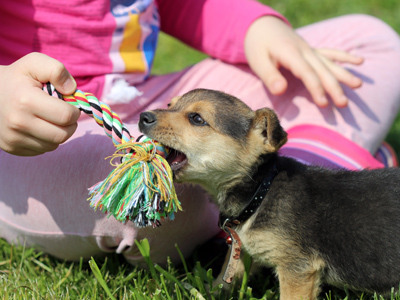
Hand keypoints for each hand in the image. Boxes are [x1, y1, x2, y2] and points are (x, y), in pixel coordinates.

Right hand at [0, 53, 79, 155]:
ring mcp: (13, 138)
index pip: (66, 116)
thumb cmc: (16, 78)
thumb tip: (72, 89)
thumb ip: (56, 70)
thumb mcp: (34, 64)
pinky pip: (42, 150)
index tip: (69, 105)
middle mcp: (18, 123)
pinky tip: (40, 127)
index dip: (74, 110)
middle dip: (70, 124)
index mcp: (25, 100)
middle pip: (62, 135)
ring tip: (50, 119)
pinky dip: (47, 140)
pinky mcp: (12, 148)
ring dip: (59, 133)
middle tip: (64, 114)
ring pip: (54, 145)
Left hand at [244, 16, 362, 106]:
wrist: (260, 26)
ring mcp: (309, 49)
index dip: (316, 88)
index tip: (323, 103)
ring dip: (343, 74)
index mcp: (291, 54)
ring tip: (358, 85)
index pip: (307, 73)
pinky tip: (359, 62)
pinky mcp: (310, 50)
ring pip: (329, 62)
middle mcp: (304, 50)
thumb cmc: (257, 46)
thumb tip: (280, 90)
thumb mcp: (257, 61)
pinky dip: (344, 57)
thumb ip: (269, 76)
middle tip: (344, 104)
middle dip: (334, 87)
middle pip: (322, 70)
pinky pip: (330, 53)